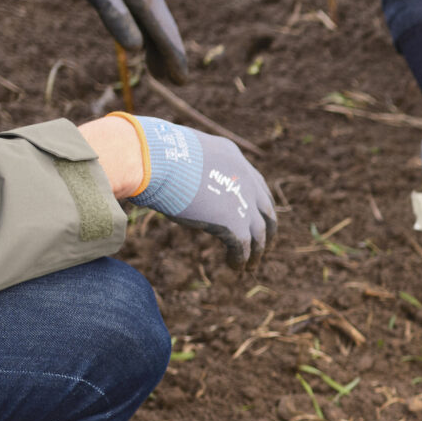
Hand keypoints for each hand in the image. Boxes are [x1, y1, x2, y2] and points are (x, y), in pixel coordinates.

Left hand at [42, 0, 187, 83]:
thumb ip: (118, 21)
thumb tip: (137, 51)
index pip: (165, 36)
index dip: (173, 60)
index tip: (180, 82)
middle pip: (163, 29)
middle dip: (168, 55)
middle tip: (171, 80)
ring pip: (153, 19)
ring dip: (156, 43)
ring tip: (153, 64)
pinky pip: (144, 8)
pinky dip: (145, 26)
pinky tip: (138, 28)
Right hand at [113, 114, 275, 262]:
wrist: (156, 159)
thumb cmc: (154, 153)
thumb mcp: (181, 151)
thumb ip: (189, 165)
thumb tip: (174, 173)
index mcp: (233, 158)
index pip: (256, 184)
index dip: (258, 203)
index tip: (258, 216)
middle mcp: (245, 179)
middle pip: (266, 210)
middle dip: (266, 230)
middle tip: (262, 245)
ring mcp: (243, 202)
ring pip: (259, 234)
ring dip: (256, 253)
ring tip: (249, 268)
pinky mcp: (234, 223)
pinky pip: (242, 247)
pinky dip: (240, 260)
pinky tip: (235, 269)